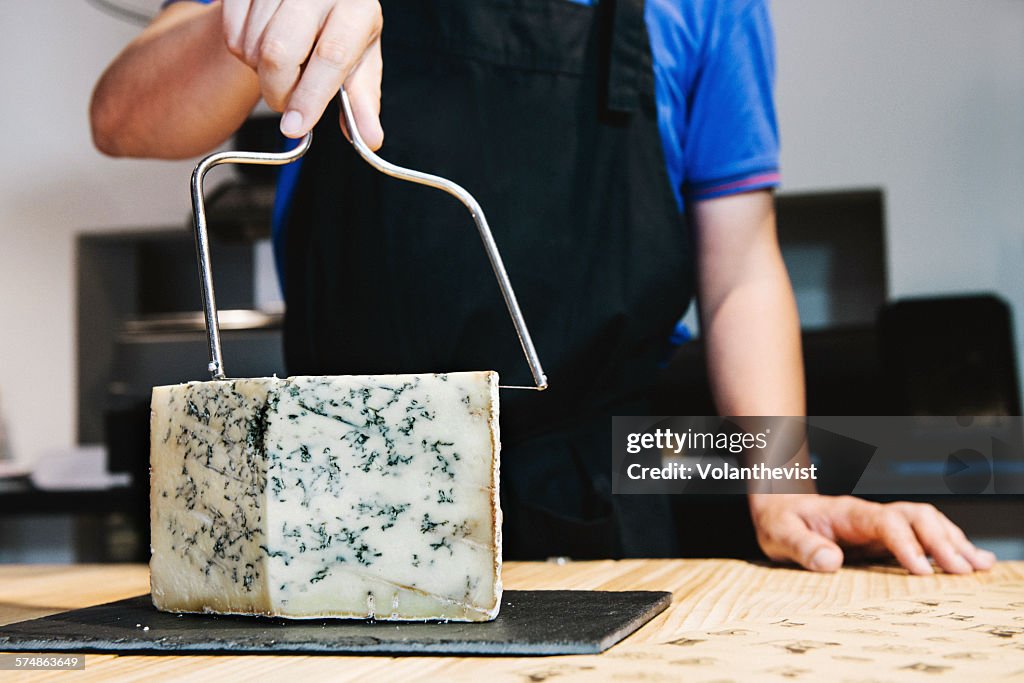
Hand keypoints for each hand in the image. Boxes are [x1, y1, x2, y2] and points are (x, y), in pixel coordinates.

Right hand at [222, 0, 383, 146]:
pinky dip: (244, 55)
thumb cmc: (341, 31)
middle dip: (278, 92)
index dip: (310, 97)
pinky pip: (231, 36)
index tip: (296, 127)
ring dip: (262, 74)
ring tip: (284, 65)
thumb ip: (362, 102)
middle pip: (279, 53)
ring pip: (252, 48)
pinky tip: (264, 46)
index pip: (331, 56)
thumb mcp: (361, 61)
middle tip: (288, 103)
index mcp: (356, 8)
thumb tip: (370, 140)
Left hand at [749, 494, 996, 574]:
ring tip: (980, 566)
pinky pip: (923, 536)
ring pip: (926, 523)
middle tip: (963, 571)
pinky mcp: (885, 537)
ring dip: (953, 542)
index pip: (885, 521)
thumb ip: (802, 546)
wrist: (779, 506)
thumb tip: (830, 561)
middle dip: (941, 541)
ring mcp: (881, 524)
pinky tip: (974, 560)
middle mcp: (871, 515)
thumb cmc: (779, 520)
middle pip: (916, 517)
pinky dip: (950, 545)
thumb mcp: (779, 533)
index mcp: (848, 513)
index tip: (922, 570)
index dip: (906, 544)